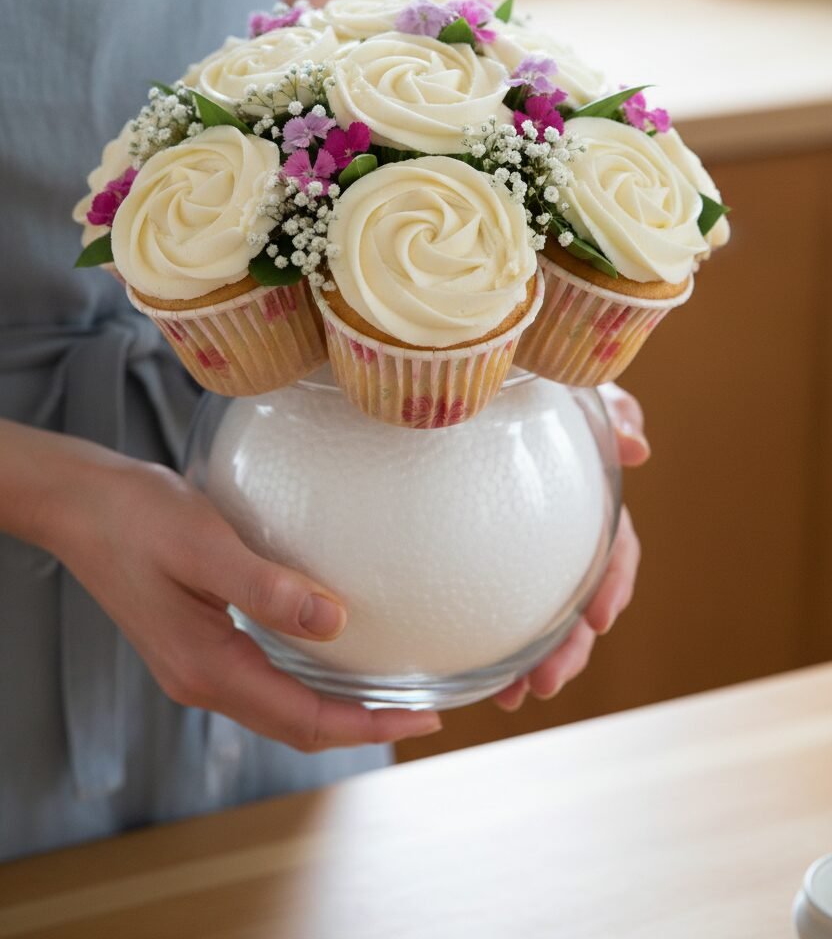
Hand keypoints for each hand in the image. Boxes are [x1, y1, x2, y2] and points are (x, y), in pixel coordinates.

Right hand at [30, 435, 442, 751]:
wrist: (78, 504)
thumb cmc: (134, 516)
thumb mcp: (206, 545)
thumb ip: (268, 589)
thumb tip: (333, 622)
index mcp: (206, 667)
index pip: (302, 718)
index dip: (366, 725)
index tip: (422, 718)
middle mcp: (201, 679)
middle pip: (295, 724)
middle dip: (361, 723)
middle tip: (423, 709)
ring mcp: (196, 664)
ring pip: (280, 704)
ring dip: (336, 704)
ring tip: (390, 689)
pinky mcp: (197, 641)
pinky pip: (264, 677)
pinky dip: (306, 678)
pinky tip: (331, 652)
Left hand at [494, 383, 647, 710]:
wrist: (469, 386)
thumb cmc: (531, 381)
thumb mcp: (574, 391)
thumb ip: (611, 413)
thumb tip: (638, 449)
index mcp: (588, 500)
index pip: (616, 548)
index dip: (615, 583)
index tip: (602, 617)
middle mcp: (563, 533)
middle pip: (580, 600)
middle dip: (571, 648)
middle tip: (544, 682)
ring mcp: (526, 552)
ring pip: (544, 618)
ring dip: (536, 661)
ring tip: (513, 697)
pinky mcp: (488, 562)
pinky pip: (501, 612)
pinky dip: (498, 648)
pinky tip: (481, 678)